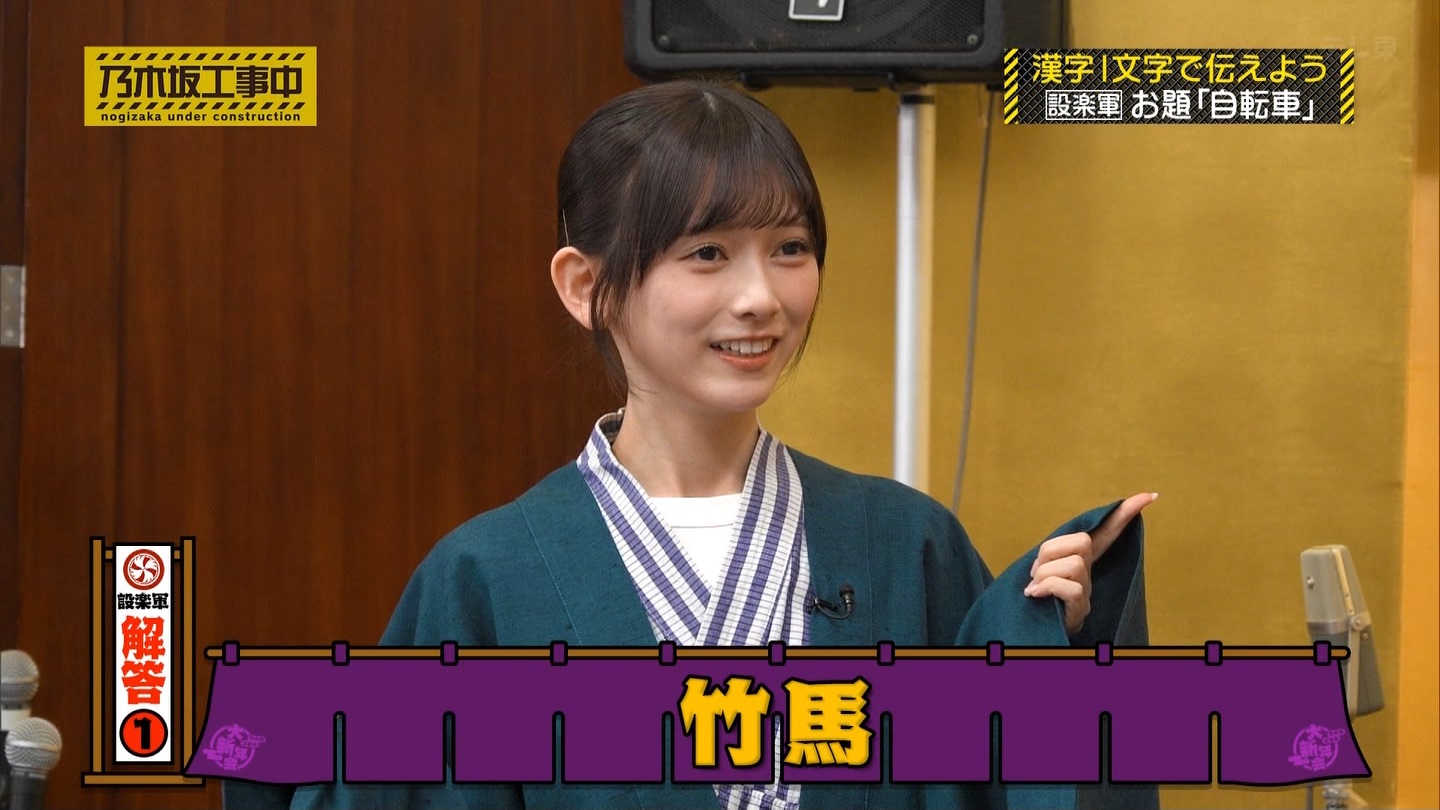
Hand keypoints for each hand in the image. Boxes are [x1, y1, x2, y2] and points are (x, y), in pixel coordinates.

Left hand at [1024, 492, 1157, 635]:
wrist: (1033, 631)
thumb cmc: (1036, 598)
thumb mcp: (1039, 571)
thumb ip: (1046, 561)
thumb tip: (1037, 581)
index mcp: (1080, 560)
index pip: (1106, 533)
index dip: (1124, 514)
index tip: (1149, 495)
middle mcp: (1089, 575)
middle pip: (1082, 542)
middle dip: (1052, 551)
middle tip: (1036, 571)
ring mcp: (1087, 592)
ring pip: (1074, 564)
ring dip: (1044, 574)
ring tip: (1035, 588)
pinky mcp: (1081, 609)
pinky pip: (1070, 587)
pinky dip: (1047, 588)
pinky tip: (1034, 595)